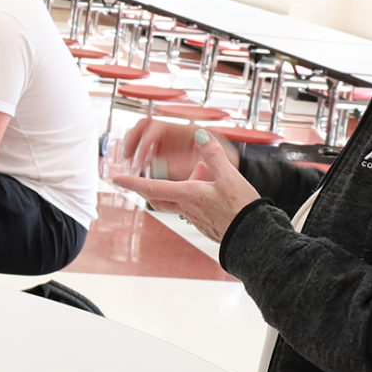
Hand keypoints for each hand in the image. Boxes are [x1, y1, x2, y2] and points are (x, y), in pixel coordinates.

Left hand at [110, 127, 260, 242]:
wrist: (255, 236)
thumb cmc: (242, 208)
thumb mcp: (229, 176)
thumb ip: (214, 154)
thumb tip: (200, 135)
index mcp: (188, 195)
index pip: (152, 187)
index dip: (133, 182)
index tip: (116, 179)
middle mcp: (187, 208)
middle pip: (159, 197)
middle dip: (148, 187)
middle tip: (142, 179)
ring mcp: (196, 219)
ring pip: (178, 200)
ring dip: (182, 184)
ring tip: (203, 169)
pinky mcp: (207, 225)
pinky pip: (193, 207)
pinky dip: (195, 194)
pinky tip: (212, 188)